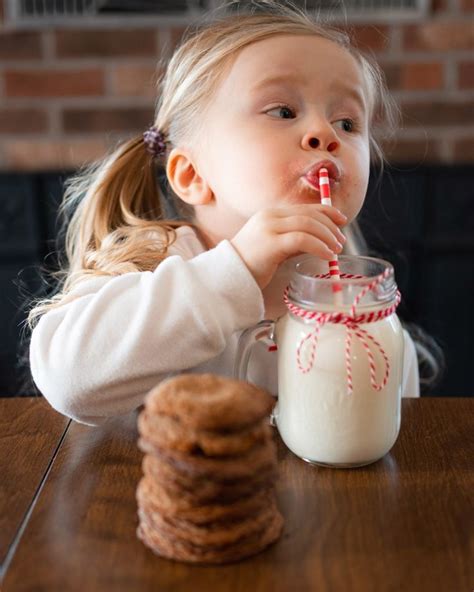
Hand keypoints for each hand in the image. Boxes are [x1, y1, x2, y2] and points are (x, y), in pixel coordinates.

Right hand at [230, 204, 346, 289]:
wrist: (227, 276)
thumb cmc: (251, 265)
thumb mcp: (275, 246)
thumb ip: (294, 240)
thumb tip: (320, 240)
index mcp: (270, 214)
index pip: (304, 207)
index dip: (327, 211)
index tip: (342, 220)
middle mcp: (270, 216)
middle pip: (309, 214)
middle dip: (330, 226)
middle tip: (341, 240)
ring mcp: (269, 228)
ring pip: (307, 224)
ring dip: (326, 236)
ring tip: (336, 250)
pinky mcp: (270, 243)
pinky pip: (302, 240)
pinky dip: (318, 246)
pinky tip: (326, 255)